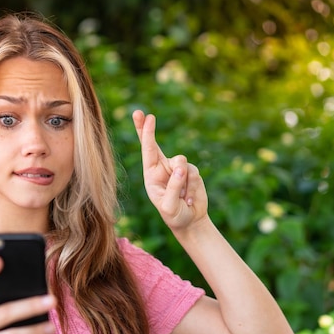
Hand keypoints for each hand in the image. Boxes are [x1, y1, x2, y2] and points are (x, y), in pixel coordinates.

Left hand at [132, 110, 208, 229]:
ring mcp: (177, 168)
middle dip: (147, 128)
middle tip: (140, 112)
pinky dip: (192, 188)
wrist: (190, 221)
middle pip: (154, 144)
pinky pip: (193, 173)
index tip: (144, 117)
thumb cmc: (174, 215)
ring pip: (181, 162)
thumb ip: (173, 187)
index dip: (145, 134)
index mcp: (151, 175)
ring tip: (182, 198)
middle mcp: (162, 168)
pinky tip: (189, 200)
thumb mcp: (169, 207)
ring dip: (183, 182)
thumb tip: (180, 166)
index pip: (147, 151)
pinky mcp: (191, 172)